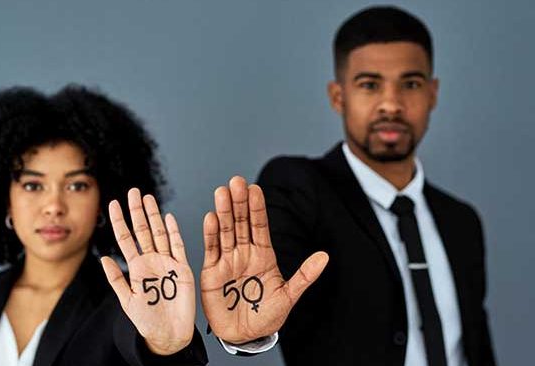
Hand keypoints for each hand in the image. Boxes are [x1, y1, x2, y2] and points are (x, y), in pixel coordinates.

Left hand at [100, 188, 196, 355]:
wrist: (169, 335)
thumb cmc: (147, 321)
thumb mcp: (127, 301)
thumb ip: (116, 280)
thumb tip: (103, 259)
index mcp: (137, 267)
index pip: (125, 239)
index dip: (119, 221)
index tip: (112, 204)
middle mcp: (152, 261)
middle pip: (143, 231)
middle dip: (137, 211)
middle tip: (132, 191)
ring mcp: (168, 263)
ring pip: (160, 234)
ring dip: (154, 216)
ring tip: (147, 198)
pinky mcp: (182, 269)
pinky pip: (178, 247)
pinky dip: (174, 232)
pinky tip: (168, 218)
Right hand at [200, 176, 328, 343]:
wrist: (244, 336)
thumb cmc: (266, 316)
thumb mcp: (288, 296)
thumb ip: (304, 276)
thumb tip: (324, 256)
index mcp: (264, 255)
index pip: (260, 226)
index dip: (257, 207)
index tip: (255, 188)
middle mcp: (244, 253)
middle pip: (241, 223)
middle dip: (239, 203)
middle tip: (236, 182)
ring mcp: (228, 261)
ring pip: (225, 231)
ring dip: (223, 212)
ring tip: (221, 193)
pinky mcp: (212, 272)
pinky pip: (212, 250)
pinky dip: (210, 234)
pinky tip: (211, 217)